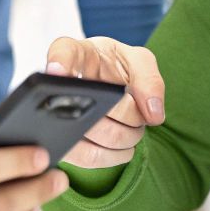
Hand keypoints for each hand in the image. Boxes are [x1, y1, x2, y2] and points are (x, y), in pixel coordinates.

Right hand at [44, 36, 166, 168]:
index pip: (62, 52)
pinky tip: (123, 149)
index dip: (58, 62)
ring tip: (133, 130)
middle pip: (93, 105)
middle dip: (129, 116)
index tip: (57, 71)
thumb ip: (150, 81)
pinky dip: (112, 157)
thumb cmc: (119, 69)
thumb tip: (153, 115)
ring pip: (90, 134)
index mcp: (79, 54)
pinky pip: (85, 158)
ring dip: (123, 138)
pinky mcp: (61, 142)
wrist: (108, 88)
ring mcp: (56, 116)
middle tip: (139, 116)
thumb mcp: (139, 61)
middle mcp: (61, 83)